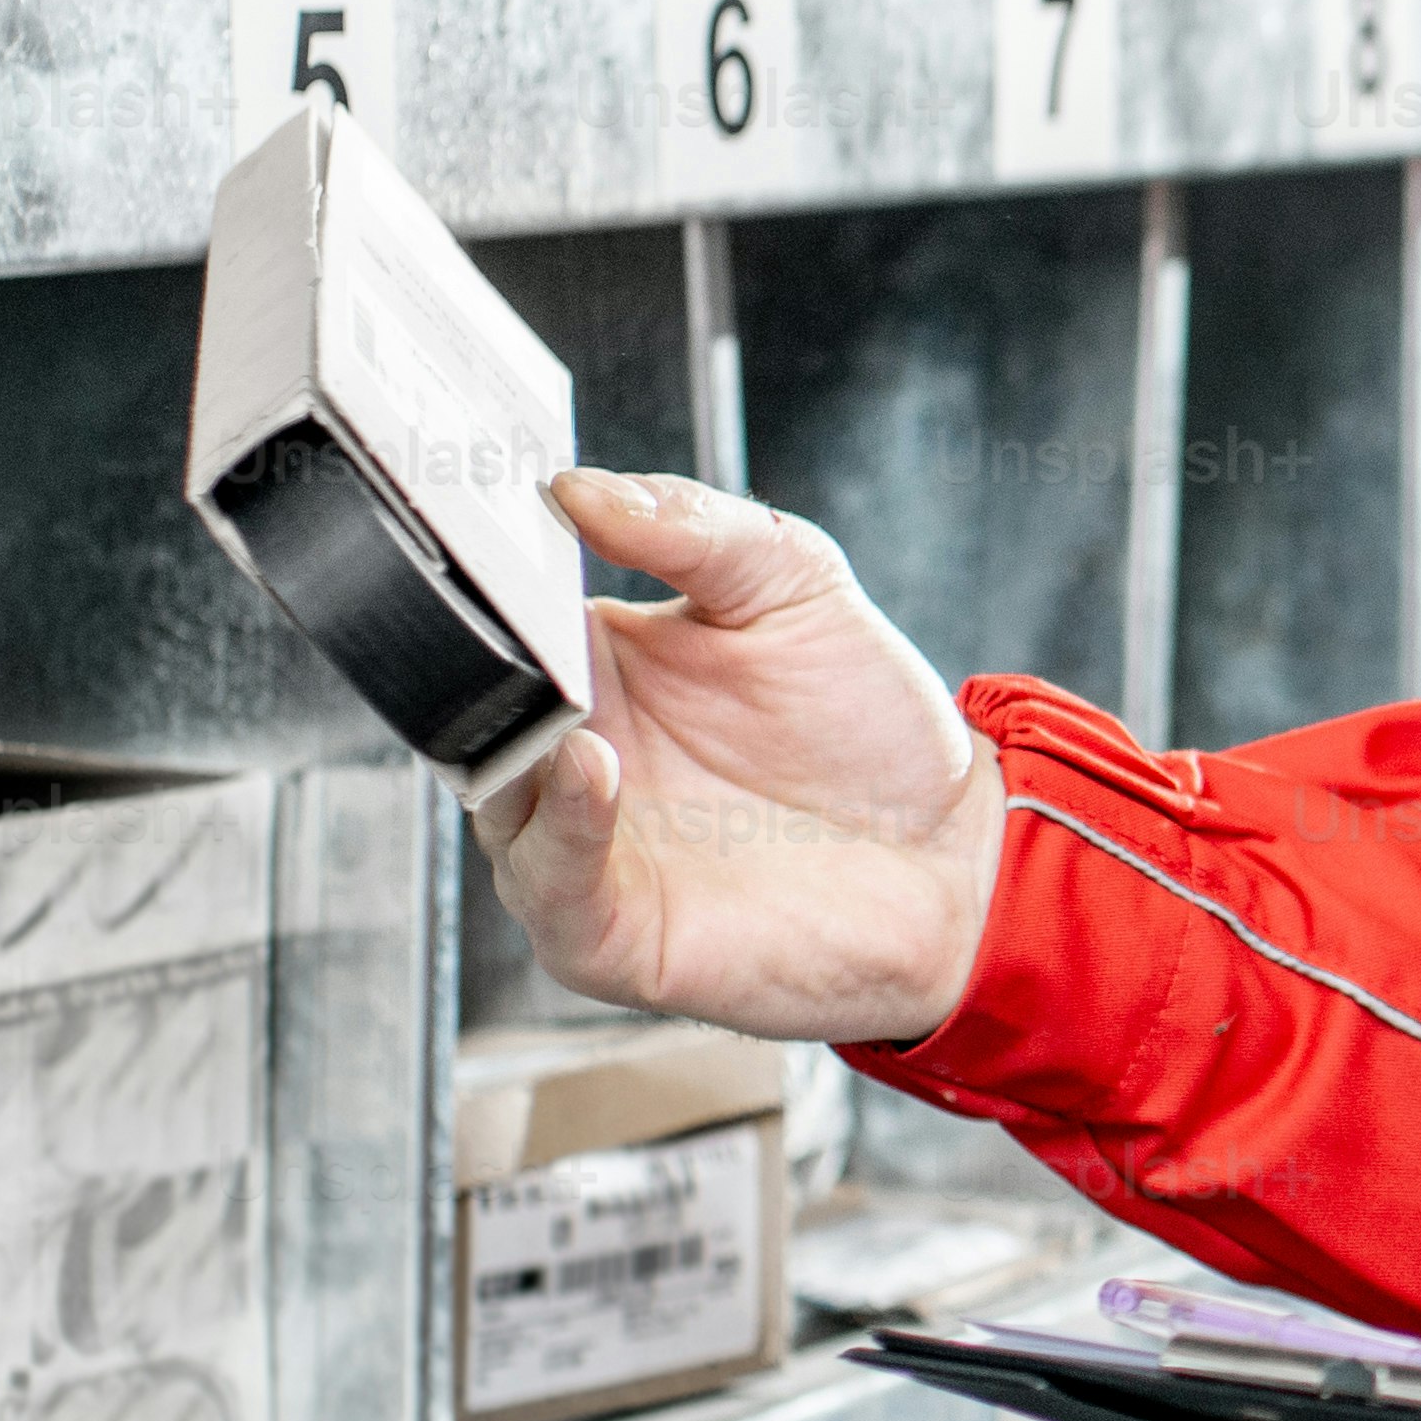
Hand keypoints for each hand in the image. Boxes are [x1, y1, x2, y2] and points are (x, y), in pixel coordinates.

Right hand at [472, 472, 1010, 1045]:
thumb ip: (690, 527)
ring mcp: (579, 847)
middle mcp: (566, 756)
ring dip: (515, 747)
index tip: (475, 518)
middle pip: (472, 710)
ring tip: (567, 704)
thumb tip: (578, 487)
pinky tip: (594, 769)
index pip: (498, 617)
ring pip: (494, 798)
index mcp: (593, 666)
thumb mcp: (793, 584)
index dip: (479, 574)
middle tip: (491, 611)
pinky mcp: (607, 933)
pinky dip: (559, 830)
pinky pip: (550, 885)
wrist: (950, 849)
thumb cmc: (866, 724)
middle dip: (470, 663)